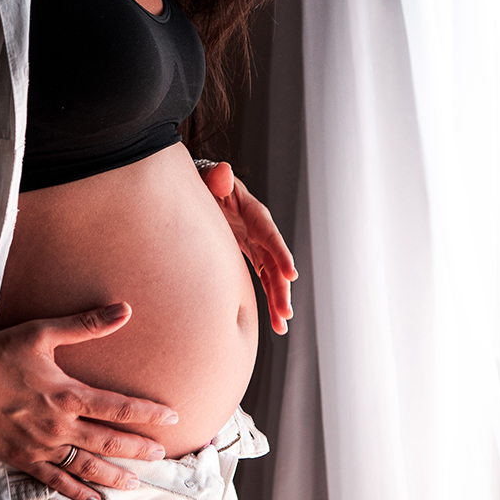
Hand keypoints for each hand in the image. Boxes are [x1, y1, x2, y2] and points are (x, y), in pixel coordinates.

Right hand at [0, 302, 177, 499]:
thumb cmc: (0, 352)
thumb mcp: (44, 333)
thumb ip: (87, 324)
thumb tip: (125, 310)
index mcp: (68, 394)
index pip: (119, 407)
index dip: (148, 413)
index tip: (171, 417)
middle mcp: (59, 426)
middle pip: (109, 442)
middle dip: (138, 449)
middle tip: (161, 455)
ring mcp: (41, 447)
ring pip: (87, 467)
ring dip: (114, 476)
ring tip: (136, 483)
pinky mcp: (23, 460)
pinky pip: (57, 482)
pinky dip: (78, 493)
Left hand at [200, 162, 296, 334]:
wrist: (207, 189)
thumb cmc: (208, 183)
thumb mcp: (211, 180)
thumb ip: (217, 179)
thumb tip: (223, 172)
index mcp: (254, 214)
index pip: (270, 235)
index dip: (281, 254)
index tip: (291, 274)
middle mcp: (262, 232)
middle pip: (276, 262)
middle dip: (282, 288)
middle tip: (285, 312)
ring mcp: (259, 246)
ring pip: (274, 276)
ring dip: (279, 300)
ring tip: (281, 326)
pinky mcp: (253, 256)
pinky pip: (265, 280)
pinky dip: (270, 299)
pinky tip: (275, 322)